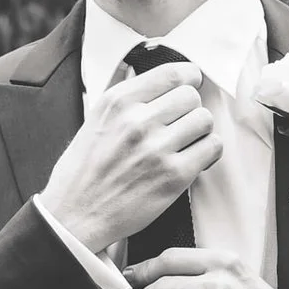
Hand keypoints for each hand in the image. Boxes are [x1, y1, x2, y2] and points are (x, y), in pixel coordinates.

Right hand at [40, 59, 220, 258]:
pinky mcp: (173, 176)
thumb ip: (126, 99)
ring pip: (205, 119)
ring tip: (185, 143)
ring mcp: (157, 149)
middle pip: (192, 96)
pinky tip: (193, 159)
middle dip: (190, 109)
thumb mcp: (95, 120)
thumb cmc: (83, 172)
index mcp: (118, 102)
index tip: (189, 87)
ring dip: (200, 131)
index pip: (174, 72)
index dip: (188, 79)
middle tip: (180, 125)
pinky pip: (212, 148)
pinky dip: (208, 152)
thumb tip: (159, 81)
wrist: (75, 216)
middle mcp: (137, 121)